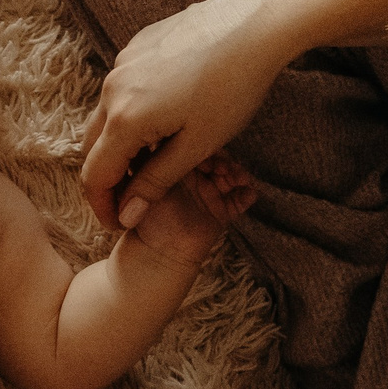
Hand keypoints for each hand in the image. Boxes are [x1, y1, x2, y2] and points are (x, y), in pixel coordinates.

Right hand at [80, 0, 300, 234]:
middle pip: (93, 147)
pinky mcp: (137, 46)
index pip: (94, 175)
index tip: (119, 223)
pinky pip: (122, 89)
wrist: (255, 24)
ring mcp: (123, 63)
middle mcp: (113, 89)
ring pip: (107, 115)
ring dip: (120, 144)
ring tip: (154, 160)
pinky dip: (131, 113)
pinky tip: (166, 117)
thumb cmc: (233, 87)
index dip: (103, 207)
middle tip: (134, 199)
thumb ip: (157, 181)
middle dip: (108, 178)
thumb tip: (128, 214)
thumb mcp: (197, 145)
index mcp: (124, 119)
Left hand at [124, 152, 257, 264]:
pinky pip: (241, 198)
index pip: (192, 145)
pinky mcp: (224, 209)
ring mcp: (211, 191)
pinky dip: (247, 194)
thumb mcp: (138, 185)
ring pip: (231, 174)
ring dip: (238, 173)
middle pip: (216, 156)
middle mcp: (194, 174)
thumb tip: (140, 134)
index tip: (202, 151)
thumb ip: (142, 160)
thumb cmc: (142, 218)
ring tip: (239, 178)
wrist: (156, 254)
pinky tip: (249, 194)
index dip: (201, 145)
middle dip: (223, 158)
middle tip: (223, 166)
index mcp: (173, 163)